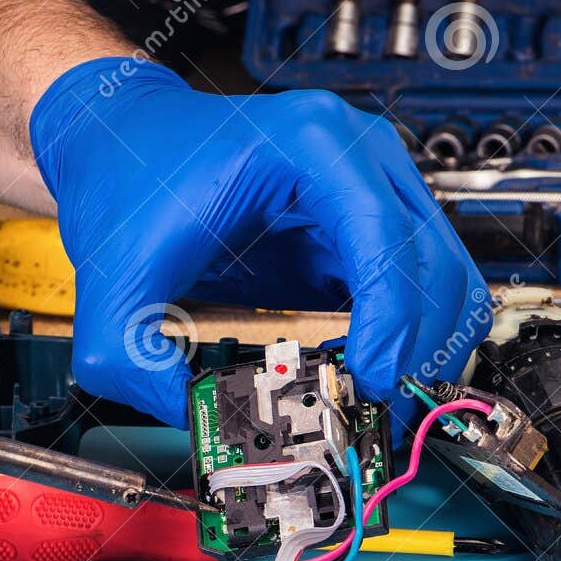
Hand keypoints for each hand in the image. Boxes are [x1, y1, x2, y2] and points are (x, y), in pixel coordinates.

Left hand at [29, 58, 490, 431]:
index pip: (387, 239)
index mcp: (313, 146)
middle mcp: (359, 158)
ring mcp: (372, 190)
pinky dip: (407, 338)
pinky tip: (361, 372)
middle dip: (417, 347)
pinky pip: (417, 290)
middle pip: (438, 263)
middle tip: (377, 408)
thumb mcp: (115, 278)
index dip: (392, 322)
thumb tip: (189, 419)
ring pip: (446, 279)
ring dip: (423, 347)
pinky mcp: (364, 230)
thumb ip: (135, 357)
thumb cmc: (132, 177)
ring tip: (373, 397)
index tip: (370, 381)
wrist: (123, 141)